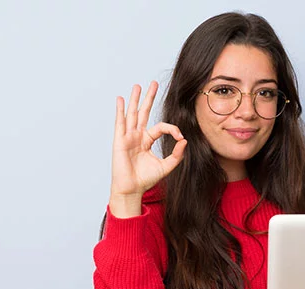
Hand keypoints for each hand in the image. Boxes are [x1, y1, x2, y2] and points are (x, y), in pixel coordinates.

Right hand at [109, 81, 186, 216]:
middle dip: (149, 98)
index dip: (172, 128)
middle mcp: (137, 136)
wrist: (132, 189)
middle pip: (144, 113)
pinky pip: (120, 123)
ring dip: (135, 99)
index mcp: (147, 141)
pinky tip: (120, 99)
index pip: (160, 126)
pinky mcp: (120, 140)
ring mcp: (128, 137)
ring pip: (133, 114)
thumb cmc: (146, 180)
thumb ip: (176, 154)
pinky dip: (120, 110)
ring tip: (138, 86)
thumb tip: (184, 140)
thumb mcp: (166, 166)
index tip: (180, 136)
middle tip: (153, 84)